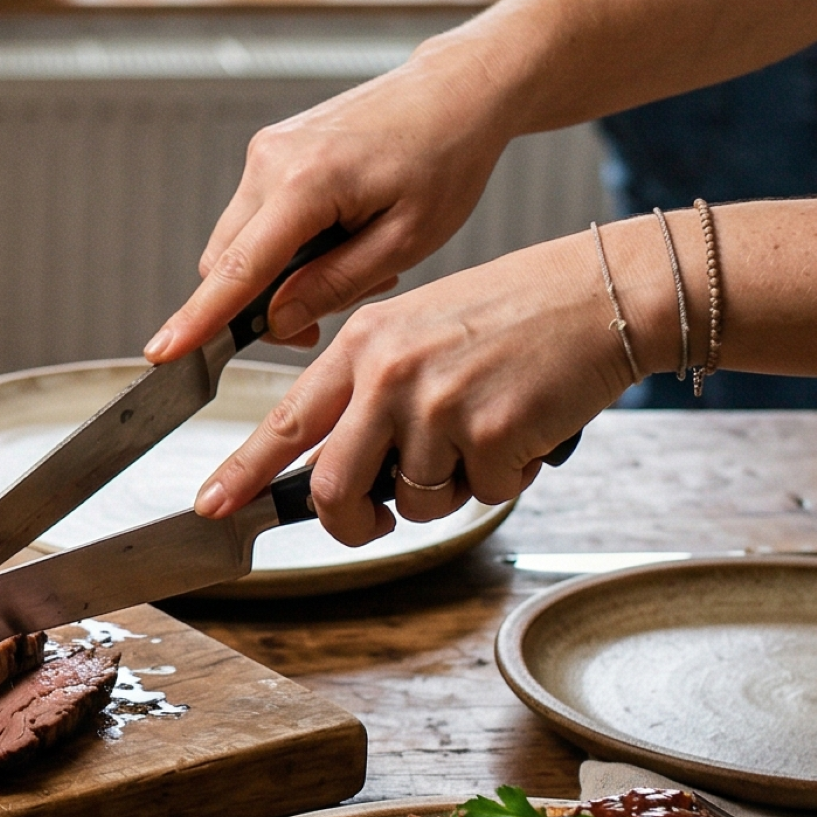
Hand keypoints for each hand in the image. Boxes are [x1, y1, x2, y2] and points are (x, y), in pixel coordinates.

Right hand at [143, 43, 517, 364]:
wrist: (454, 91)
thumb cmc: (445, 158)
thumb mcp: (406, 240)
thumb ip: (334, 285)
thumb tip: (276, 321)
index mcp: (306, 182)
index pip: (238, 269)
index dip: (198, 318)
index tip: (163, 352)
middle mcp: (271, 160)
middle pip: (225, 261)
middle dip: (258, 305)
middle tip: (319, 322)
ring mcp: (266, 151)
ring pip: (239, 242)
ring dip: (277, 274)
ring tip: (351, 264)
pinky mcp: (271, 150)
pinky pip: (256, 217)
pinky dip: (283, 244)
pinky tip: (339, 237)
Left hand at [192, 230, 643, 544]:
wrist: (603, 293)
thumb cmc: (516, 314)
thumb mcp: (420, 329)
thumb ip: (370, 387)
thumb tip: (336, 465)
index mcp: (363, 344)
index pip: (285, 421)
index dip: (243, 471)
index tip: (212, 504)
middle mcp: (388, 373)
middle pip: (335, 486)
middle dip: (350, 523)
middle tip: (372, 524)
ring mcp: (437, 404)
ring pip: (415, 500)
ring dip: (450, 490)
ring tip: (483, 436)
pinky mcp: (489, 433)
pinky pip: (480, 494)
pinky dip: (502, 479)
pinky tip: (523, 430)